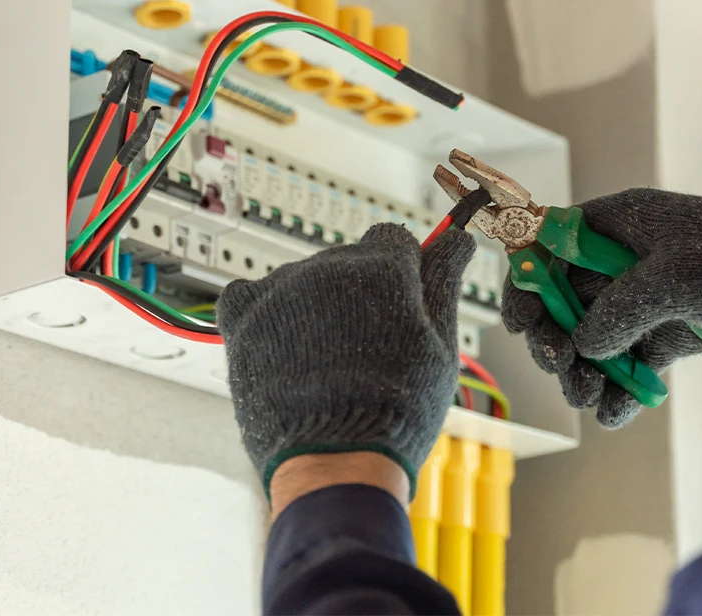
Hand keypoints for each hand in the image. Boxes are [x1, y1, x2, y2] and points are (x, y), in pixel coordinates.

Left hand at [217, 223, 474, 498]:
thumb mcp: (439, 344)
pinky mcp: (244, 316)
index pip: (391, 239)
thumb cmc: (398, 410)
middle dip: (359, 291)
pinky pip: (248, 291)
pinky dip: (263, 310)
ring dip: (313, 304)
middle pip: (347, 259)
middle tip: (366, 343)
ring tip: (324, 358)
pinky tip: (280, 342)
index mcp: (382, 266)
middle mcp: (329, 265)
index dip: (401, 268)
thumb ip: (444, 281)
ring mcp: (283, 289)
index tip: (399, 297)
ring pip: (303, 278)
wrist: (336, 461)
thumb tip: (457, 240)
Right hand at [502, 189, 701, 427]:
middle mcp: (623, 261)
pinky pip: (630, 361)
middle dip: (556, 336)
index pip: (549, 246)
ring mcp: (645, 299)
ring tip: (588, 397)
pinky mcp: (669, 334)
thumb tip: (585, 344)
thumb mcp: (675, 277)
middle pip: (565, 299)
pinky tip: (616, 412)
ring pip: (593, 336)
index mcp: (616, 226)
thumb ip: (618, 308)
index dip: (527, 281)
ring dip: (583, 370)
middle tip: (560, 366)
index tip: (519, 322)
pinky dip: (621, 388)